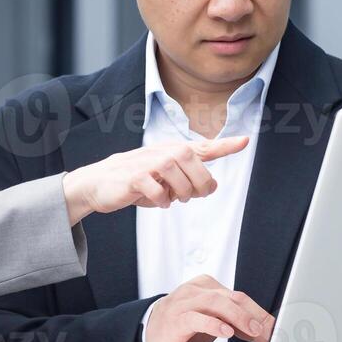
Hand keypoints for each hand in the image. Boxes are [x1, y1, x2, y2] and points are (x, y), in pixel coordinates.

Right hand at [62, 137, 249, 223]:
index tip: (245, 141)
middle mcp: (163, 152)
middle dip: (201, 185)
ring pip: (180, 179)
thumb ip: (187, 179)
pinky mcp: (135, 177)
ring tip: (171, 198)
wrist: (96, 183)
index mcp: (172, 151)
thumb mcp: (163, 178)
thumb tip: (211, 186)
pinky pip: (159, 192)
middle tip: (194, 196)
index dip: (225, 145)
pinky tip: (157, 201)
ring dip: (180, 194)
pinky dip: (161, 201)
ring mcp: (148, 163)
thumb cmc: (134, 181)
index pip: (204, 147)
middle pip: (196, 165)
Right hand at [143, 275, 274, 341]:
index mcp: (207, 285)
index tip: (277, 332)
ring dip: (239, 318)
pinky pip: (196, 318)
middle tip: (271, 333)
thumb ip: (235, 320)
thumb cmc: (184, 325)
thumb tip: (266, 330)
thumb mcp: (212, 319)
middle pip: (233, 298)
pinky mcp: (174, 319)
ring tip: (254, 331)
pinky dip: (213, 324)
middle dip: (256, 317)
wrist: (150, 332)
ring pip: (216, 303)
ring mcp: (184, 303)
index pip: (240, 298)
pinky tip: (226, 332)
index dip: (261, 315)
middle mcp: (196, 290)